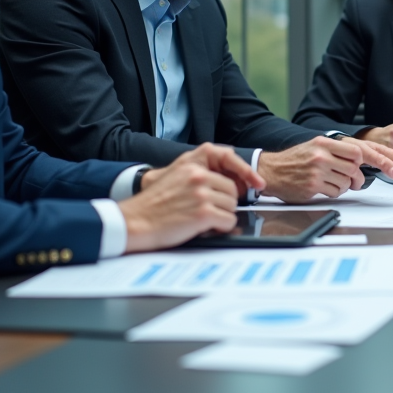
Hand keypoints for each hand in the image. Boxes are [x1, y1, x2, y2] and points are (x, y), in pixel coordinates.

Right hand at [122, 147, 254, 251]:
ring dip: (221, 217)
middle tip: (208, 212)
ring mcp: (202, 194)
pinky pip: (228, 221)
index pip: (229, 167)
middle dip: (225, 203)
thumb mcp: (177, 178)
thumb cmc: (154, 205)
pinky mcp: (203, 213)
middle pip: (232, 191)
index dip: (244, 177)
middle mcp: (199, 176)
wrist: (134, 222)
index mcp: (193, 164)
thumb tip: (231, 185)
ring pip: (232, 207)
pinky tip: (204, 228)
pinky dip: (220, 228)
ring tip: (201, 220)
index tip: (258, 184)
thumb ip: (201, 176)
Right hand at [258, 136, 392, 202]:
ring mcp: (318, 169)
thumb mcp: (318, 148)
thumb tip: (365, 161)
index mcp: (327, 142)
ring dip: (345, 185)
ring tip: (330, 182)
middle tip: (356, 181)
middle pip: (357, 166)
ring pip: (348, 181)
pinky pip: (336, 191)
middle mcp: (323, 153)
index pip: (362, 149)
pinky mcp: (313, 184)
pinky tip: (322, 187)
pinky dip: (334, 192)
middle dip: (359, 176)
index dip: (383, 159)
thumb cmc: (296, 160)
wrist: (271, 170)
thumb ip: (340, 152)